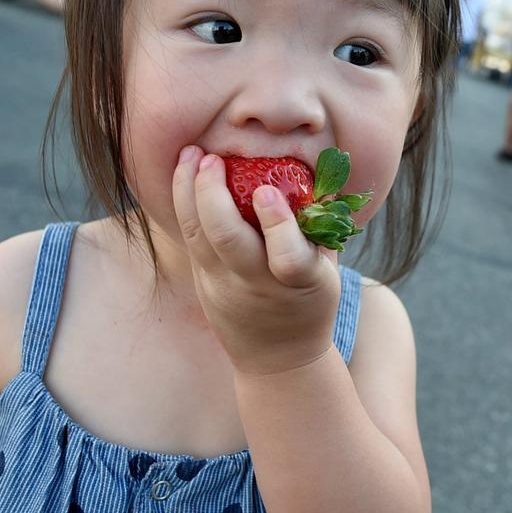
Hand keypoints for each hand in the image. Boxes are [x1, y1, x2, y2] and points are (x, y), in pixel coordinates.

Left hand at [172, 146, 340, 375]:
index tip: (267, 191)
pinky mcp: (202, 282)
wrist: (278, 359)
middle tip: (212, 158)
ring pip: (197, 236)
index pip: (288, 257)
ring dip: (187, 190)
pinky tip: (183, 174)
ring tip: (190, 153)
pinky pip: (188, 238)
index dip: (278, 223)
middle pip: (226, 241)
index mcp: (300, 283)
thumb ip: (321, 225)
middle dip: (213, 194)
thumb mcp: (328, 269)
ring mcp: (223, 285)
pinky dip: (184, 202)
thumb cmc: (310, 300)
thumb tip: (319, 171)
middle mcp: (257, 285)